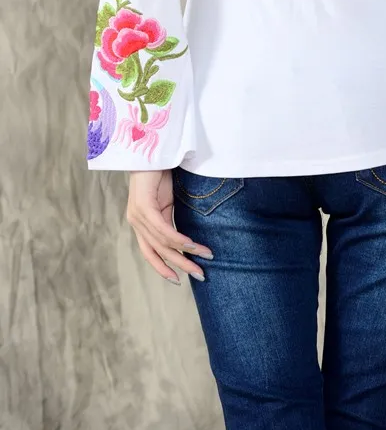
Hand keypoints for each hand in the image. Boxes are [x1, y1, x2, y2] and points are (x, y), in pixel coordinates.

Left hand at [126, 169, 212, 283]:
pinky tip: (191, 244)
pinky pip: (162, 230)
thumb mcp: (167, 199)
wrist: (153, 149)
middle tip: (200, 275)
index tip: (178, 280)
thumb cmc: (161, 171)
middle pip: (158, 252)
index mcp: (140, 222)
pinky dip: (178, 239)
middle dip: (180, 265)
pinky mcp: (143, 208)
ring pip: (162, 243)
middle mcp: (136, 221)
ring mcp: (137, 215)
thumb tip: (186, 234)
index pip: (150, 252)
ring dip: (185, 253)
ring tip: (204, 257)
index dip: (163, 268)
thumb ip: (170, 217)